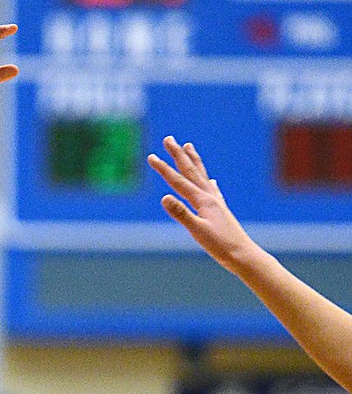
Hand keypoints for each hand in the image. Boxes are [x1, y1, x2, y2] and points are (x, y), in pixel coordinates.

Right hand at [147, 137, 255, 272]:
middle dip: (178, 155)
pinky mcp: (221, 211)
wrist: (243, 255)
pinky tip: (212, 181)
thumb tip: (164, 197)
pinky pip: (213, 190)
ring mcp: (216, 202)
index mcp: (203, 200)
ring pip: (202, 176)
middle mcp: (210, 196)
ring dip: (194, 161)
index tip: (151, 156)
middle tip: (169, 139)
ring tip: (188, 147)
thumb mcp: (198, 231)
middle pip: (191, 171)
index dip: (163, 169)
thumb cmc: (221, 245)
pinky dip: (209, 182)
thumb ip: (181, 213)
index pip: (178, 181)